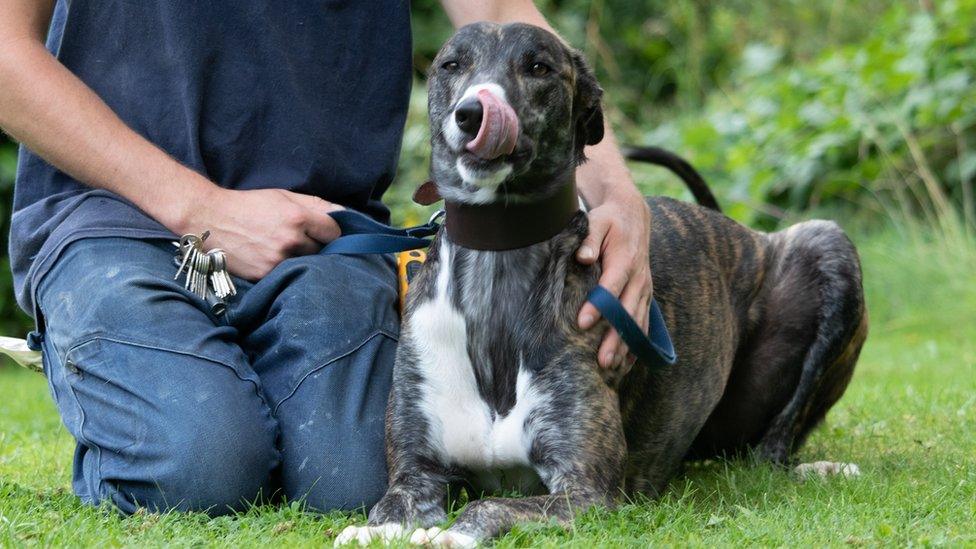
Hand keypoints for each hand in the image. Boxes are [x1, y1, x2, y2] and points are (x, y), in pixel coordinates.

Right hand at [176, 187, 342, 279]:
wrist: (209, 220)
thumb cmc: (249, 205)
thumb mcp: (282, 196)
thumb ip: (315, 204)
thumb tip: (344, 214)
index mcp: (297, 218)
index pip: (335, 232)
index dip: (331, 232)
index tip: (323, 231)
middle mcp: (290, 241)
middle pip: (323, 251)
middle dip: (316, 246)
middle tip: (302, 240)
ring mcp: (277, 261)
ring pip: (306, 265)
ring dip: (301, 259)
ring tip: (284, 249)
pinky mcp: (265, 276)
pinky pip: (286, 274)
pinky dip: (284, 269)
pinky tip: (271, 258)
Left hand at [576, 190, 652, 368]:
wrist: (632, 214)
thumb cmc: (608, 220)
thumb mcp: (597, 222)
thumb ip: (589, 239)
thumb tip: (583, 257)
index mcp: (625, 260)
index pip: (611, 287)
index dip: (599, 306)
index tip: (583, 323)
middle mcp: (639, 277)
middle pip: (628, 313)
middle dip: (615, 338)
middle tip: (601, 360)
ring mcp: (644, 288)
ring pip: (637, 322)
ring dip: (626, 346)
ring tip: (611, 368)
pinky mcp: (644, 294)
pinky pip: (644, 323)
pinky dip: (637, 343)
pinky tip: (626, 363)